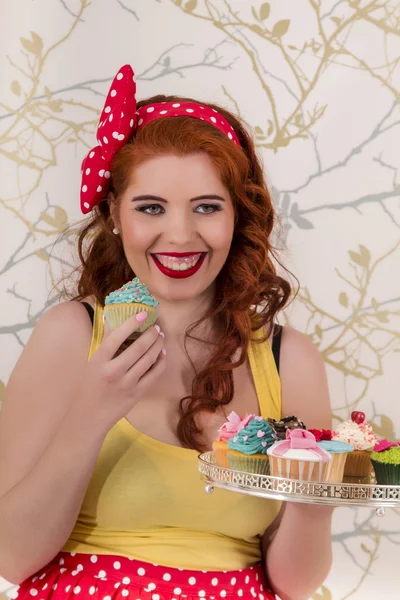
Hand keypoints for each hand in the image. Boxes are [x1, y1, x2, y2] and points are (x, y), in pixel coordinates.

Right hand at [71, 312, 165, 431]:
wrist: (89, 416)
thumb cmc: (88, 386)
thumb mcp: (92, 362)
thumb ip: (104, 342)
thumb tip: (109, 317)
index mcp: (98, 361)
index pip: (116, 337)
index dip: (131, 323)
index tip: (142, 314)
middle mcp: (113, 371)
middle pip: (138, 347)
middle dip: (151, 334)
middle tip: (156, 327)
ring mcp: (126, 383)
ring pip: (149, 359)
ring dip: (158, 345)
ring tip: (161, 337)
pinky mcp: (137, 393)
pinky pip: (154, 374)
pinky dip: (161, 361)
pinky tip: (162, 353)